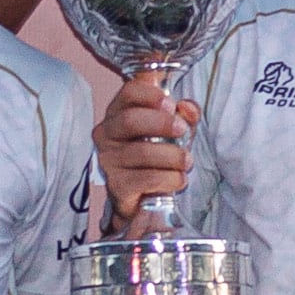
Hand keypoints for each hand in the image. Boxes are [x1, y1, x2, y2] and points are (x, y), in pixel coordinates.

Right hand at [94, 63, 193, 233]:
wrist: (143, 200)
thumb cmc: (156, 159)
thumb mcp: (175, 132)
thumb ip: (184, 116)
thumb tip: (188, 108)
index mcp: (118, 114)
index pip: (128, 93)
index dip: (150, 94)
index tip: (171, 104)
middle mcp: (107, 135)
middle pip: (130, 120)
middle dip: (161, 122)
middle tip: (182, 130)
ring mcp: (109, 161)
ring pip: (142, 152)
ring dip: (172, 155)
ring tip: (187, 161)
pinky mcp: (117, 186)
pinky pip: (147, 178)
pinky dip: (170, 178)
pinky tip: (179, 179)